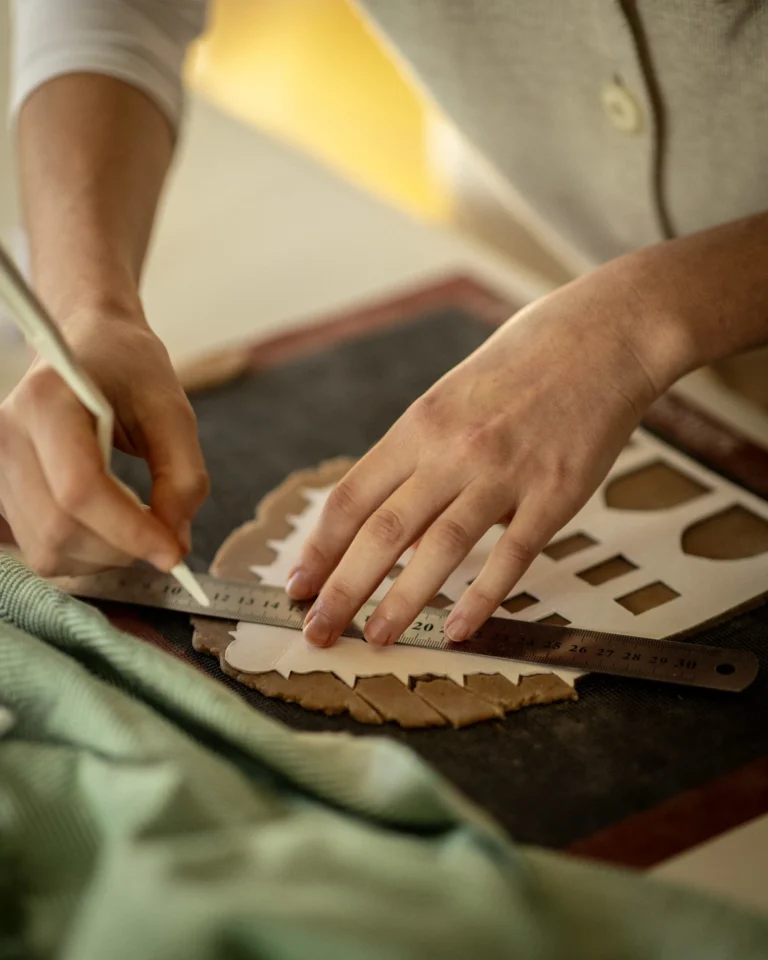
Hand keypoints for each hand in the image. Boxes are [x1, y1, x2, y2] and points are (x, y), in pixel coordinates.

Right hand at [0, 307, 208, 575]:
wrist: (89, 345)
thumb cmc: (130, 368)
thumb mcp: (172, 408)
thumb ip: (182, 475)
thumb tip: (176, 542)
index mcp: (47, 402)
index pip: (80, 489)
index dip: (129, 530)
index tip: (174, 551)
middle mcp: (8, 437)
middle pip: (60, 528)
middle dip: (122, 548)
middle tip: (166, 537)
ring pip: (48, 549)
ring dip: (106, 557)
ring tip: (139, 527)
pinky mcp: (2, 492)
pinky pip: (41, 550)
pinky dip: (85, 555)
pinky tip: (111, 529)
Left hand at [288, 270, 679, 645]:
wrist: (604, 334)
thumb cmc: (525, 358)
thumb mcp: (454, 394)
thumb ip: (422, 455)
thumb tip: (398, 521)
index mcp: (420, 425)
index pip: (352, 498)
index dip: (320, 548)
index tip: (300, 583)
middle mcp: (453, 451)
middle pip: (382, 533)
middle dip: (342, 590)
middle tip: (318, 630)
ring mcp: (504, 474)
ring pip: (439, 551)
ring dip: (401, 603)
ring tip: (376, 639)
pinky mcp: (554, 495)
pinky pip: (511, 557)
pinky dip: (482, 598)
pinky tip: (459, 630)